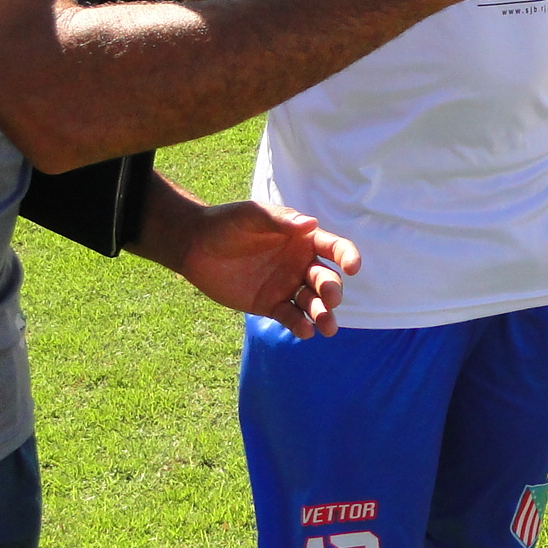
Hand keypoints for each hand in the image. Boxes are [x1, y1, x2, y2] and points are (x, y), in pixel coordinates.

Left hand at [134, 178, 362, 337]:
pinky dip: (300, 325)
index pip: (333, 248)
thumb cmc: (227, 223)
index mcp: (303, 239)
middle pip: (326, 280)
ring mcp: (287, 286)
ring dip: (323, 313)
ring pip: (313, 303)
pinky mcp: (271, 305)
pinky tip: (304, 331)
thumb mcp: (252, 216)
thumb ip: (280, 221)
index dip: (347, 256)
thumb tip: (311, 224)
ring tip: (326, 327)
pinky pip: (291, 317)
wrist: (195, 246)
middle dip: (332, 290)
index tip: (352, 267)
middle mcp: (300, 264)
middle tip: (330, 298)